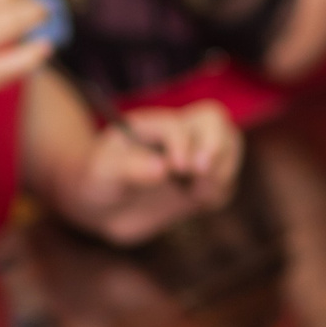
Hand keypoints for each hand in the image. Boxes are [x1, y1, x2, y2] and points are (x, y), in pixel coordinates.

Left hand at [54, 103, 240, 244]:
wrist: (100, 205)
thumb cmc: (95, 180)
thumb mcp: (102, 172)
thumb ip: (129, 168)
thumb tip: (162, 169)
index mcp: (151, 125)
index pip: (179, 125)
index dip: (183, 144)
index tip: (177, 168)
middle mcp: (176, 136)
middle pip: (215, 121)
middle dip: (218, 147)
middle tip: (201, 174)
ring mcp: (192, 158)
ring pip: (229, 146)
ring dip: (224, 170)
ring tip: (198, 193)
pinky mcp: (200, 183)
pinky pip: (226, 182)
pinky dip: (220, 192)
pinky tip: (198, 202)